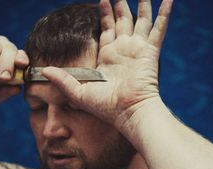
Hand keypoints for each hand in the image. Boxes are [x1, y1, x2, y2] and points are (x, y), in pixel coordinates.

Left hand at [42, 0, 172, 128]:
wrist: (128, 113)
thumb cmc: (105, 107)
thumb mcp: (79, 93)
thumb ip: (62, 79)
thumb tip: (43, 70)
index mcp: (108, 57)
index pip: (106, 28)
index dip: (104, 13)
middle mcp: (124, 50)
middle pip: (123, 20)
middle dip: (120, 4)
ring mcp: (138, 49)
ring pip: (141, 20)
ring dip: (142, 4)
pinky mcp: (150, 52)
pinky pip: (159, 29)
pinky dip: (165, 14)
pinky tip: (169, 0)